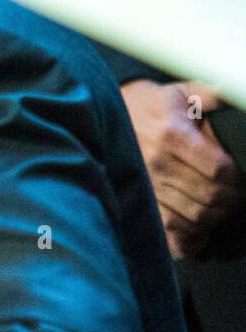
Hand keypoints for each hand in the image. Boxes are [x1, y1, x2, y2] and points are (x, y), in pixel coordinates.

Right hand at [120, 79, 241, 258]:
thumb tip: (235, 92)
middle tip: (235, 196)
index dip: (238, 179)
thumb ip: (211, 95)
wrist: (100, 119)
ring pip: (195, 218)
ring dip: (214, 218)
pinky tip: (198, 231)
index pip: (219, 170)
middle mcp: (156, 164)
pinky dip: (190, 239)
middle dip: (231, 201)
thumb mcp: (179, 92)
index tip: (240, 179)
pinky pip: (170, 233)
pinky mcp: (137, 205)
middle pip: (210, 197)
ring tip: (218, 209)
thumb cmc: (146, 107)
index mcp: (171, 135)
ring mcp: (145, 188)